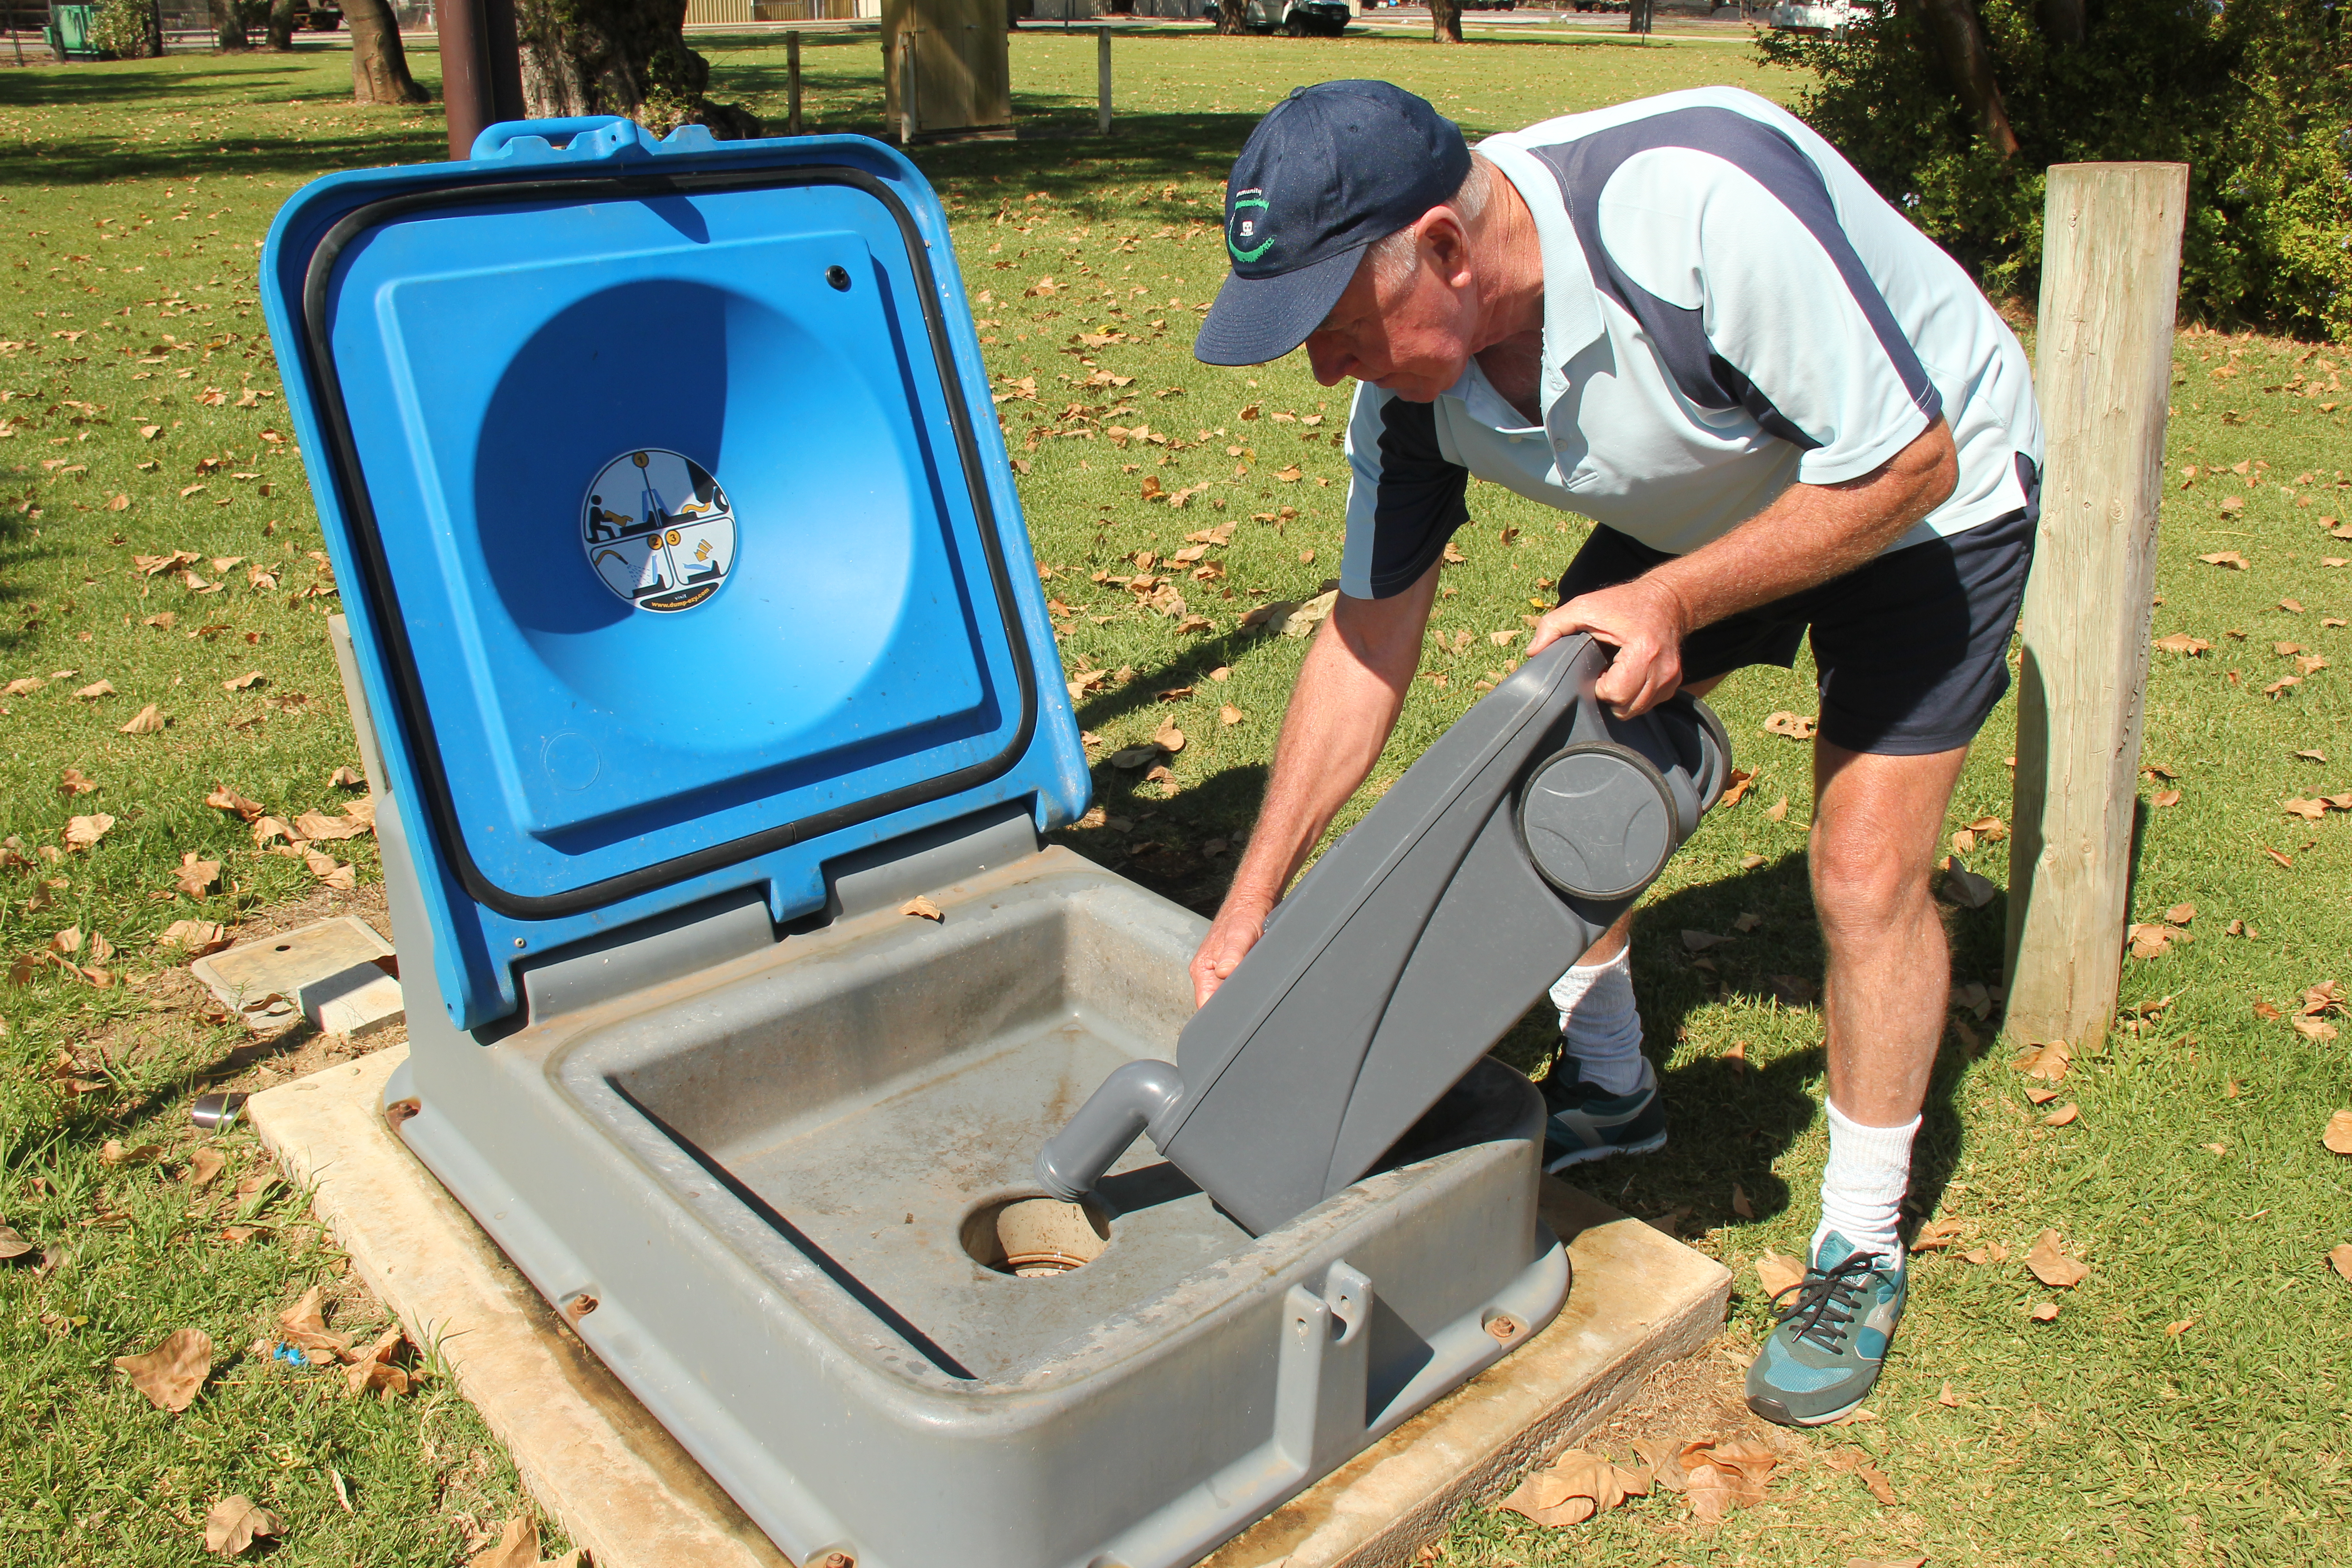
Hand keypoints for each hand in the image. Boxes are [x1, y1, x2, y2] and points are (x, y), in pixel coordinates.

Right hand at [1190, 896, 1270, 1008]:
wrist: (1254, 899)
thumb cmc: (1246, 913)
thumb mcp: (1239, 935)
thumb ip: (1232, 955)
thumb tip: (1225, 973)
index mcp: (1202, 969)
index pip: (1205, 1005)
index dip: (1220, 1014)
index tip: (1237, 1014)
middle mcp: (1207, 973)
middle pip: (1215, 1003)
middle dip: (1231, 1006)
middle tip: (1250, 1004)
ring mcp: (1218, 971)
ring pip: (1226, 994)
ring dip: (1238, 996)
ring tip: (1252, 993)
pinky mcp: (1230, 967)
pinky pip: (1234, 985)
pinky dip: (1244, 986)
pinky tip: (1254, 984)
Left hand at [1525, 575, 1691, 717]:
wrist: (1665, 599)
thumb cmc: (1622, 603)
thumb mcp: (1583, 606)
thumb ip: (1553, 626)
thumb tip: (1533, 653)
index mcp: (1642, 651)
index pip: (1616, 694)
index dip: (1598, 687)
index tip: (1595, 669)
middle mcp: (1662, 668)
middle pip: (1627, 708)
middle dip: (1609, 697)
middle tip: (1602, 674)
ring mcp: (1671, 677)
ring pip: (1639, 710)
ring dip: (1622, 699)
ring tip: (1615, 675)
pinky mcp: (1675, 681)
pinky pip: (1651, 703)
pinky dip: (1636, 696)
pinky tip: (1628, 676)